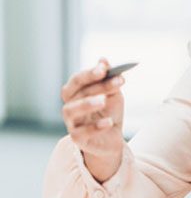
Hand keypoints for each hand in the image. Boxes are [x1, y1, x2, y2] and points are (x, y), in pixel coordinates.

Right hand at [61, 58, 126, 181]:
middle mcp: (70, 105)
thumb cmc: (108, 112)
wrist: (112, 138)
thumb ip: (109, 77)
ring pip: (70, 111)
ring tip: (104, 100)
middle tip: (114, 80)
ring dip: (86, 103)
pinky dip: (95, 126)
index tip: (105, 67)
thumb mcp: (113, 94)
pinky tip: (109, 122)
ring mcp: (71, 122)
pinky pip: (81, 132)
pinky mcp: (77, 138)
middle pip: (74, 92)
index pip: (77, 80)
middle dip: (93, 84)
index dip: (89, 73)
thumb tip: (103, 59)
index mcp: (76, 93)